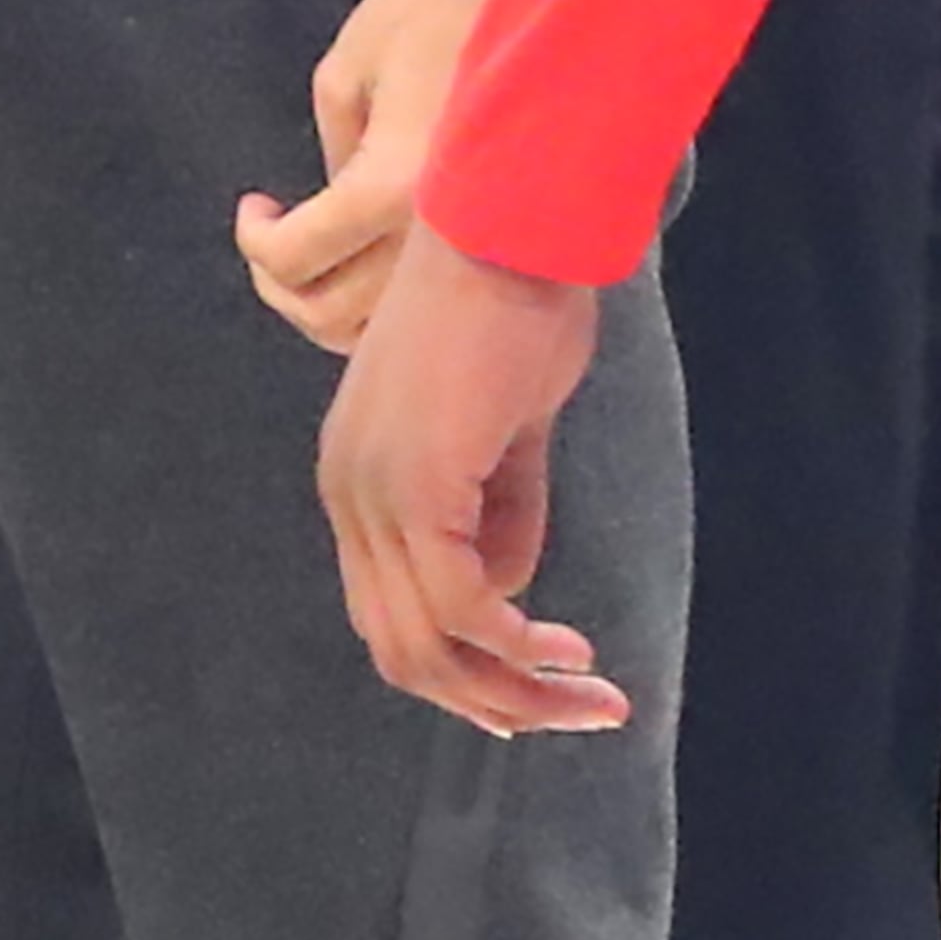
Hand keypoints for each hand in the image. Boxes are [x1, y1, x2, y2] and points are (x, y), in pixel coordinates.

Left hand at [235, 0, 505, 351]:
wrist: (547, 10)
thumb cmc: (440, 14)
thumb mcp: (350, 64)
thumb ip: (332, 150)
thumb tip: (330, 205)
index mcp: (396, 184)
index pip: (298, 256)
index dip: (256, 240)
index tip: (254, 207)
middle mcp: (440, 239)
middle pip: (334, 315)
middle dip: (281, 287)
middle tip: (268, 239)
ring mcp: (479, 255)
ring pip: (384, 335)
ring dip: (331, 308)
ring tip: (312, 258)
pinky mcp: (507, 253)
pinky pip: (433, 314)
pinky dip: (386, 310)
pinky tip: (371, 263)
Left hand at [320, 223, 624, 735]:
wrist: (507, 228)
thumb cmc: (510, 309)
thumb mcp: (504, 432)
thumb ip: (498, 511)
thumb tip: (508, 600)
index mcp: (356, 475)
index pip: (388, 616)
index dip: (463, 672)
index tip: (544, 688)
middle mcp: (346, 489)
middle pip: (402, 649)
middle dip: (496, 701)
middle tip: (585, 711)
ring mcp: (371, 487)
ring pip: (429, 644)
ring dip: (517, 690)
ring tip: (595, 696)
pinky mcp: (415, 482)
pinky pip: (459, 604)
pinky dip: (515, 646)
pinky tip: (569, 649)